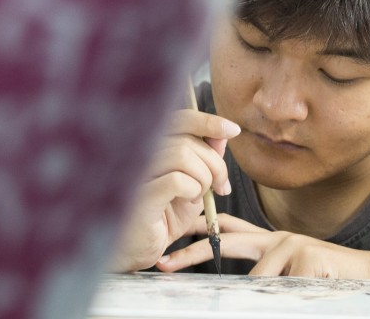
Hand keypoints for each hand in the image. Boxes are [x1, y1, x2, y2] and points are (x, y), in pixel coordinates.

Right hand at [109, 109, 239, 272]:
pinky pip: (177, 180)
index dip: (209, 121)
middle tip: (221, 186)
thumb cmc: (162, 217)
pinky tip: (188, 201)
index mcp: (152, 146)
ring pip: (183, 155)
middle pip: (188, 140)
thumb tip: (223, 134)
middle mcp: (139, 153)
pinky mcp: (137, 195)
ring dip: (204, 178)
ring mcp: (135, 172)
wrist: (137, 250)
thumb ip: (205, 158)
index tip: (234, 130)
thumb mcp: (193, 184)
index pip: (181, 119)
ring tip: (199, 196)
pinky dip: (193, 190)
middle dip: (215, 164)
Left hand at [156, 214, 369, 278]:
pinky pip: (281, 289)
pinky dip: (293, 296)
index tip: (172, 241)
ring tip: (301, 288)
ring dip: (275, 295)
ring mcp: (291, 243)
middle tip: (163, 264)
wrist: (368, 274)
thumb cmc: (327, 279)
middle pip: (225, 240)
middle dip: (192, 253)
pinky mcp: (305, 255)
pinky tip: (313, 289)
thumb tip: (234, 291)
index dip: (200, 231)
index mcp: (271, 241)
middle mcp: (277, 237)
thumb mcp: (290, 276)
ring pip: (258, 280)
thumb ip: (264, 274)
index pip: (229, 230)